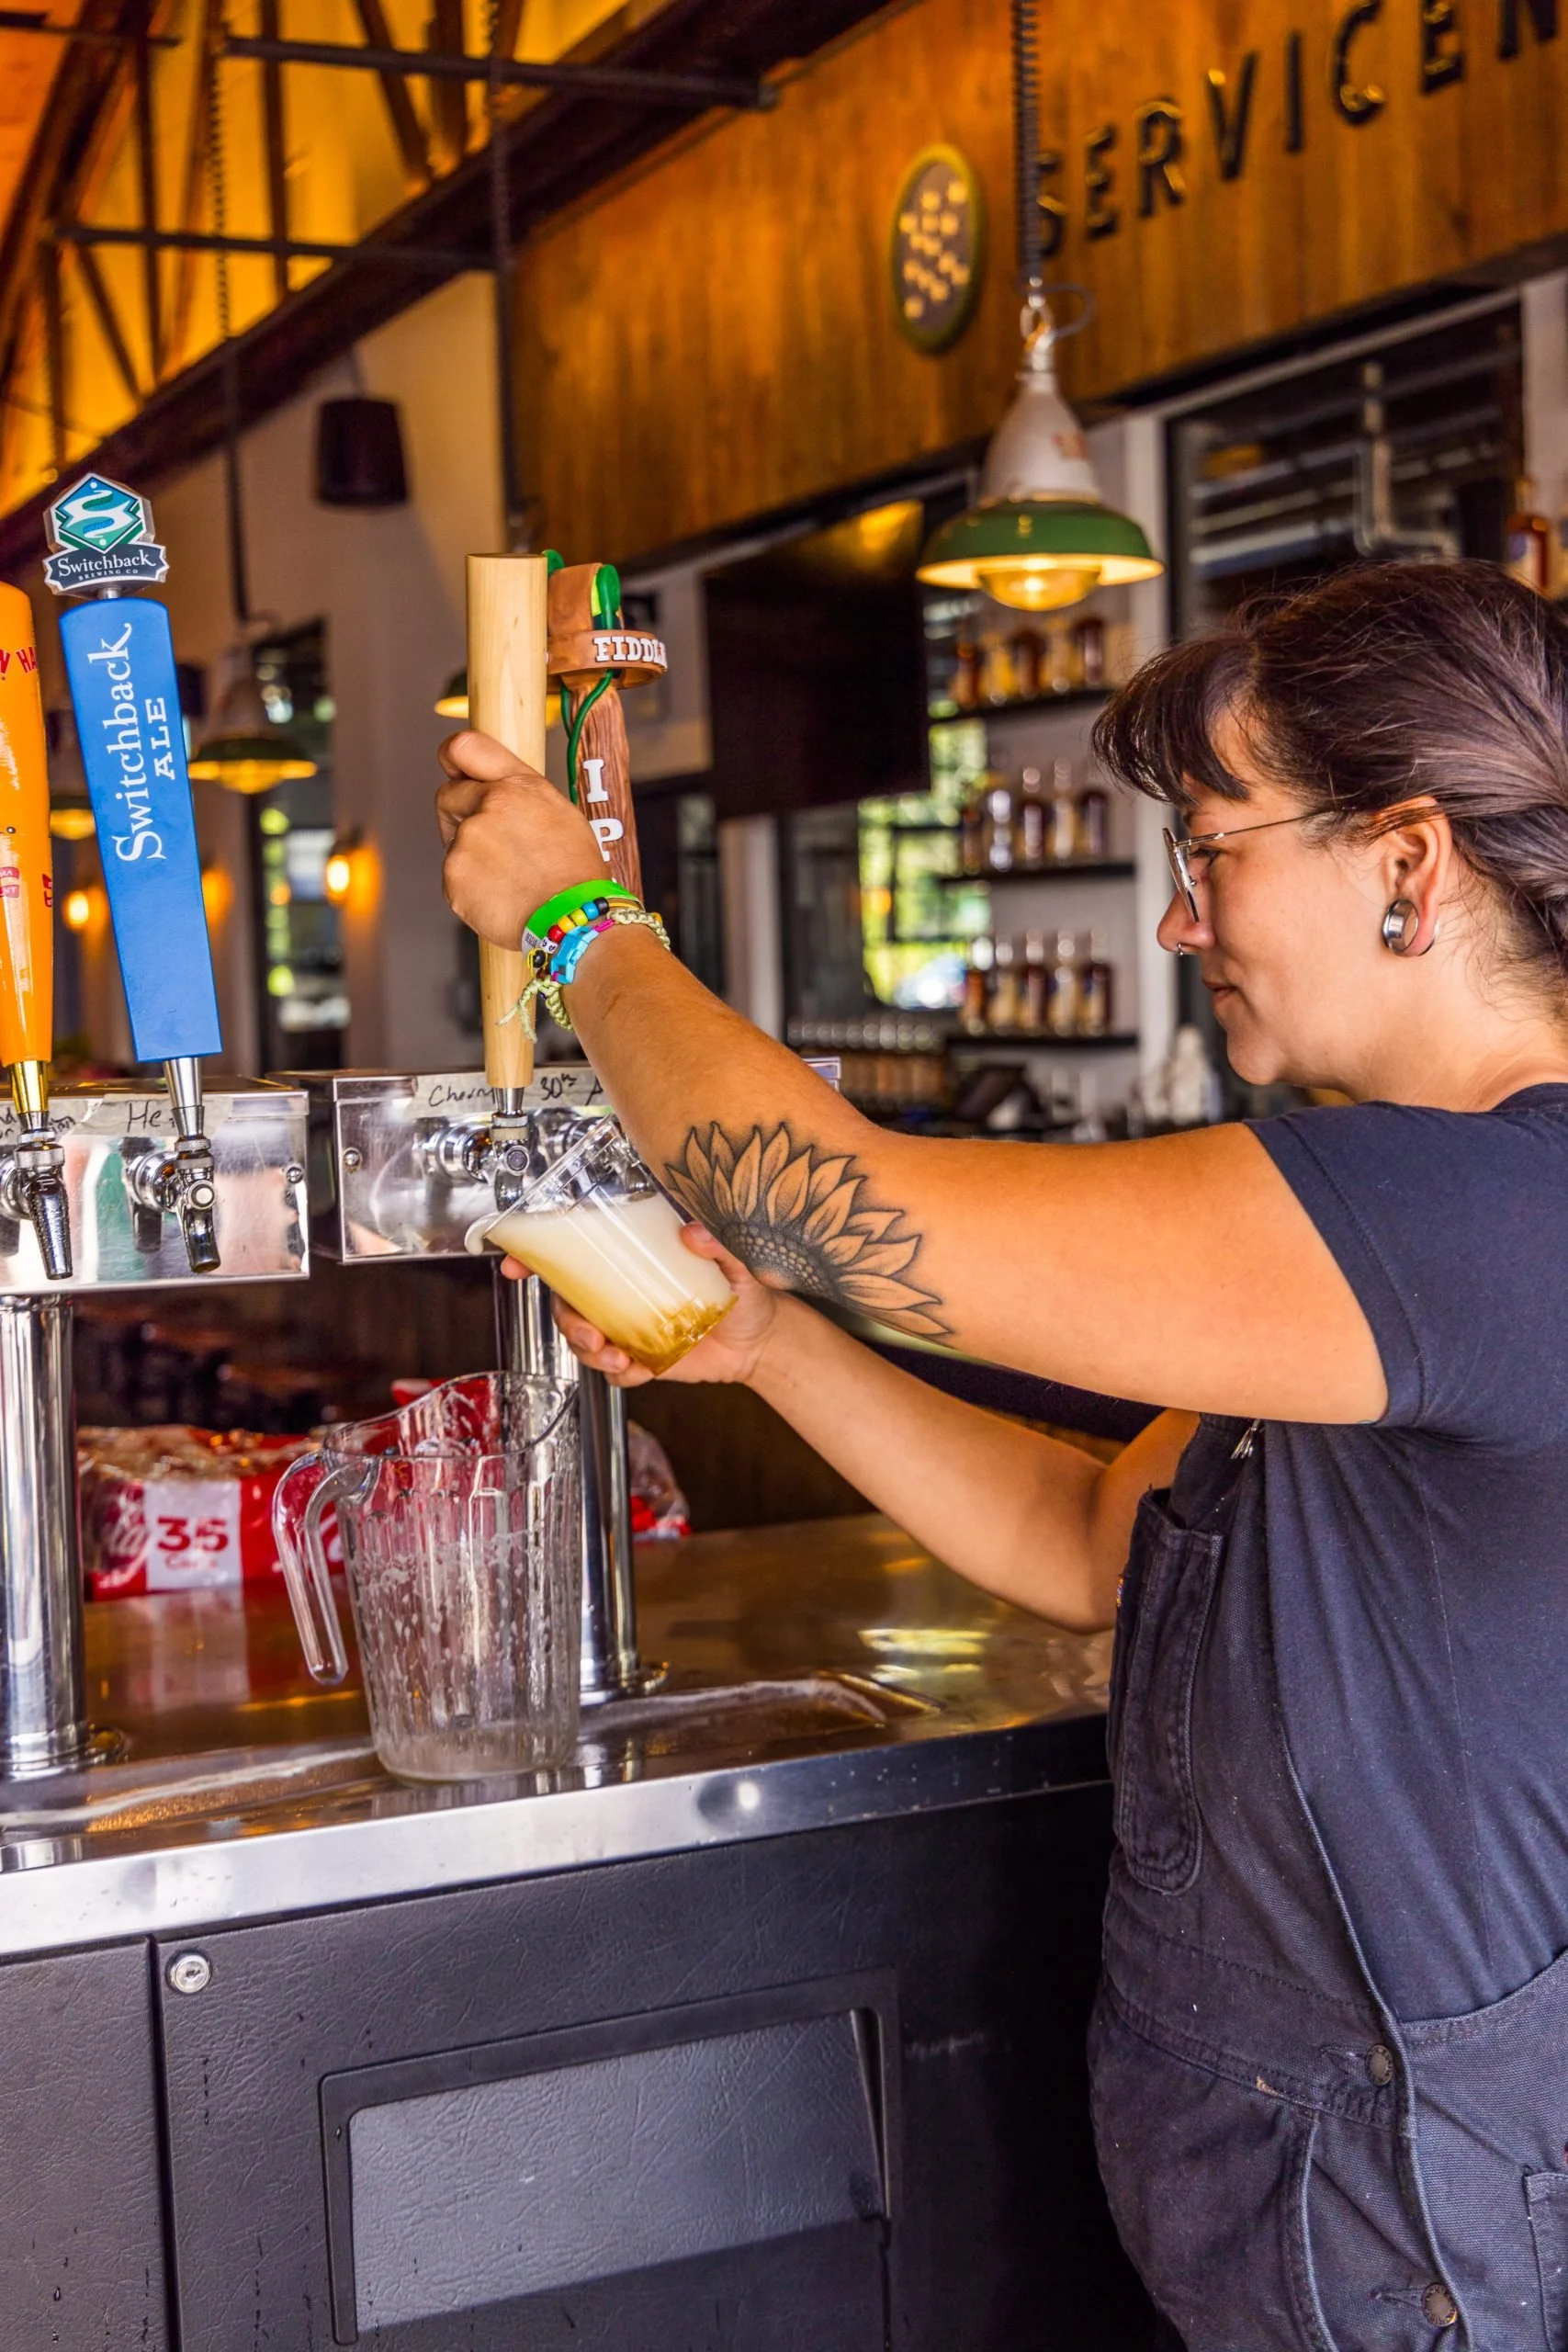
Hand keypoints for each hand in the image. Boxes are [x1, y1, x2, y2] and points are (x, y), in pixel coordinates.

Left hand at [437, 728, 605, 946]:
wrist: (573, 919)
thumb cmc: (574, 872)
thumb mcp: (558, 811)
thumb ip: (517, 790)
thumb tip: (489, 785)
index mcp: (514, 786)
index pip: (463, 747)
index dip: (453, 757)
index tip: (453, 768)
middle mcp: (486, 807)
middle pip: (448, 797)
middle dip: (460, 813)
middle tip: (490, 841)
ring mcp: (465, 844)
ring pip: (454, 844)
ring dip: (472, 856)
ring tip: (509, 877)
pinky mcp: (453, 878)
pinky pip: (454, 879)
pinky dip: (471, 888)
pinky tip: (501, 895)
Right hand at [502, 1225, 783, 1388]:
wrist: (760, 1343)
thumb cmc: (745, 1293)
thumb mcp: (737, 1265)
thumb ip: (719, 1247)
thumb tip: (693, 1233)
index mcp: (634, 1262)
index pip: (577, 1255)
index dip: (537, 1257)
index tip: (515, 1263)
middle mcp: (622, 1294)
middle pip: (567, 1303)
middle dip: (566, 1321)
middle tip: (591, 1335)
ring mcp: (627, 1327)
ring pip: (582, 1340)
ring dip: (588, 1351)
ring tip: (616, 1357)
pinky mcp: (639, 1359)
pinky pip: (612, 1371)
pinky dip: (618, 1373)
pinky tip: (638, 1370)